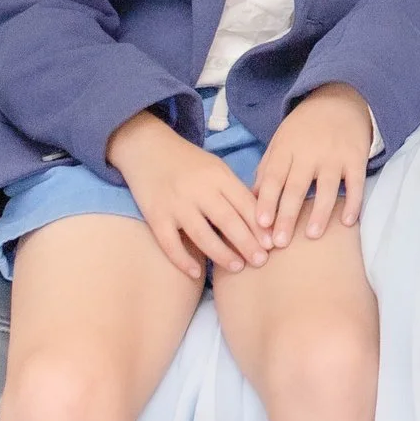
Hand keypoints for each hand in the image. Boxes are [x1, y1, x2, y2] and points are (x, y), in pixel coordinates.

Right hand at [106, 109, 269, 277]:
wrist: (147, 147)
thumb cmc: (188, 162)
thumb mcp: (216, 168)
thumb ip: (234, 190)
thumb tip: (261, 218)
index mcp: (218, 176)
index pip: (244, 203)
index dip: (260, 225)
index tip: (273, 244)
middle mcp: (199, 190)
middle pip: (227, 220)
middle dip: (247, 243)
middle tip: (261, 262)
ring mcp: (176, 204)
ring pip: (202, 235)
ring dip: (222, 254)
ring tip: (238, 268)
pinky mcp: (155, 215)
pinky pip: (170, 243)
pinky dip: (183, 260)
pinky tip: (196, 273)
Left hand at [254, 82, 372, 246]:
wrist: (340, 99)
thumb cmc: (304, 128)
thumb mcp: (281, 142)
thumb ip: (267, 169)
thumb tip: (250, 201)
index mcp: (286, 148)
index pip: (273, 177)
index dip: (267, 201)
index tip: (260, 225)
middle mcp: (310, 152)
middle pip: (297, 187)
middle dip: (288, 215)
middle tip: (280, 243)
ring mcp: (335, 155)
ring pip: (327, 187)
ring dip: (320, 212)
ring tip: (312, 235)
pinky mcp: (357, 157)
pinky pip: (356, 183)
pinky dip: (354, 202)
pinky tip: (348, 221)